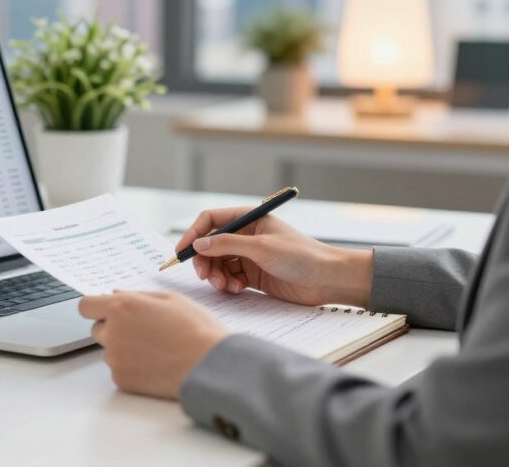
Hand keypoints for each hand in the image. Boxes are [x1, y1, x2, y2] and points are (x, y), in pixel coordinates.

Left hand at [78, 291, 226, 399]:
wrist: (209, 366)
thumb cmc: (196, 329)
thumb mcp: (171, 299)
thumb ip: (138, 295)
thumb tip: (115, 294)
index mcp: (122, 307)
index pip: (85, 306)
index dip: (96, 307)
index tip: (108, 310)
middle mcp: (113, 332)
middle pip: (98, 329)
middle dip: (114, 327)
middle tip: (144, 330)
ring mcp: (115, 358)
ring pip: (110, 350)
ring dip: (124, 348)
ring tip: (157, 348)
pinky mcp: (121, 379)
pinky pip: (120, 369)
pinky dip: (132, 367)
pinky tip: (156, 363)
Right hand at [176, 206, 373, 307]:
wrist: (327, 280)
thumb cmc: (301, 256)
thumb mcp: (262, 248)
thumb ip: (227, 245)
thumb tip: (198, 244)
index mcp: (249, 219)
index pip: (211, 220)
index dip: (193, 234)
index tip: (181, 251)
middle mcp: (246, 235)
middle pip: (211, 245)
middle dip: (204, 261)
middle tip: (204, 276)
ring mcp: (249, 256)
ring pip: (218, 264)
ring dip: (216, 275)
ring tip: (225, 286)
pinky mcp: (253, 275)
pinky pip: (229, 278)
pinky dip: (228, 284)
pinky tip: (237, 289)